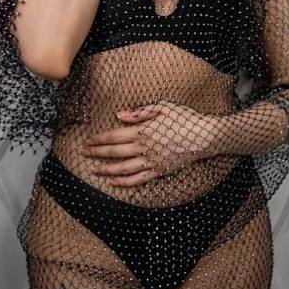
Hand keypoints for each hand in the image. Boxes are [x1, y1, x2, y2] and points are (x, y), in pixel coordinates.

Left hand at [79, 100, 214, 185]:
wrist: (205, 136)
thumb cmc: (185, 119)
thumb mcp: (164, 107)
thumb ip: (140, 112)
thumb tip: (120, 115)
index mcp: (144, 130)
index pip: (115, 136)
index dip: (99, 139)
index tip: (88, 140)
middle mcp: (145, 147)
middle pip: (115, 152)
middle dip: (97, 153)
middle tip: (83, 153)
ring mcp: (151, 161)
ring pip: (122, 168)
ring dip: (105, 169)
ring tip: (93, 170)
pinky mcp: (159, 171)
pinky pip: (137, 179)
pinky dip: (123, 182)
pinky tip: (113, 181)